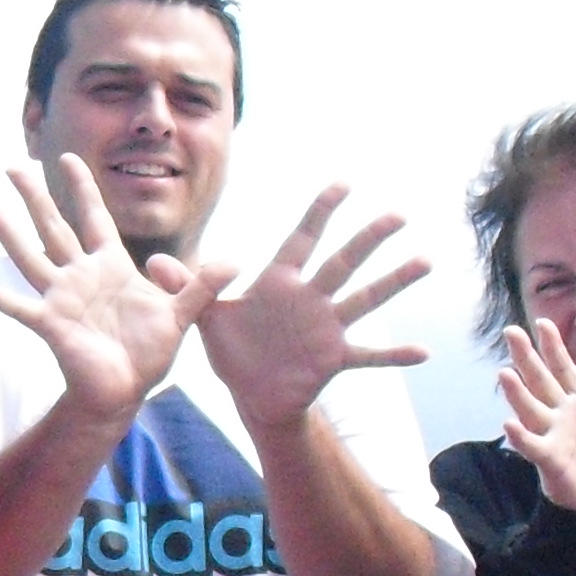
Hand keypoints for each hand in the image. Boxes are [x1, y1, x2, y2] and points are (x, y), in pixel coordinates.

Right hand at [0, 152, 231, 420]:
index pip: (93, 218)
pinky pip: (20, 307)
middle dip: (34, 196)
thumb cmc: (148, 354)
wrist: (125, 392)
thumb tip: (236, 261)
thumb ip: (202, 285)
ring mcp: (62, 299)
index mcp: (110, 266)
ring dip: (7, 230)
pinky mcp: (52, 325)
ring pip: (30, 255)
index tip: (68, 159)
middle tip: (13, 165)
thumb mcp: (181, 314)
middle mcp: (80, 276)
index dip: (82, 188)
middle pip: (53, 226)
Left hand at [195, 185, 430, 436]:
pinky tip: (423, 352)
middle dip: (369, 239)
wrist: (251, 394)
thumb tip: (151, 262)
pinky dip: (394, 354)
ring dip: (393, 282)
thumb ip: (186, 288)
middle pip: (343, 262)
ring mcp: (326, 327)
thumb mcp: (205, 318)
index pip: (302, 238)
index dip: (320, 211)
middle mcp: (310, 298)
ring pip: (364, 299)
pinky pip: (369, 355)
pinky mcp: (334, 358)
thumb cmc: (234, 350)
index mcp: (280, 282)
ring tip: (424, 261)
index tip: (343, 182)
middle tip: (398, 215)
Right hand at [495, 319, 575, 511]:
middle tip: (510, 331)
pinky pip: (532, 445)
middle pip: (540, 380)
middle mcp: (560, 415)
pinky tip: (509, 424)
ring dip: (517, 392)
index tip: (543, 322)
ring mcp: (552, 436)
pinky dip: (520, 436)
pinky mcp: (549, 459)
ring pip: (531, 408)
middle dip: (526, 356)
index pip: (564, 369)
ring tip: (504, 373)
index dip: (553, 347)